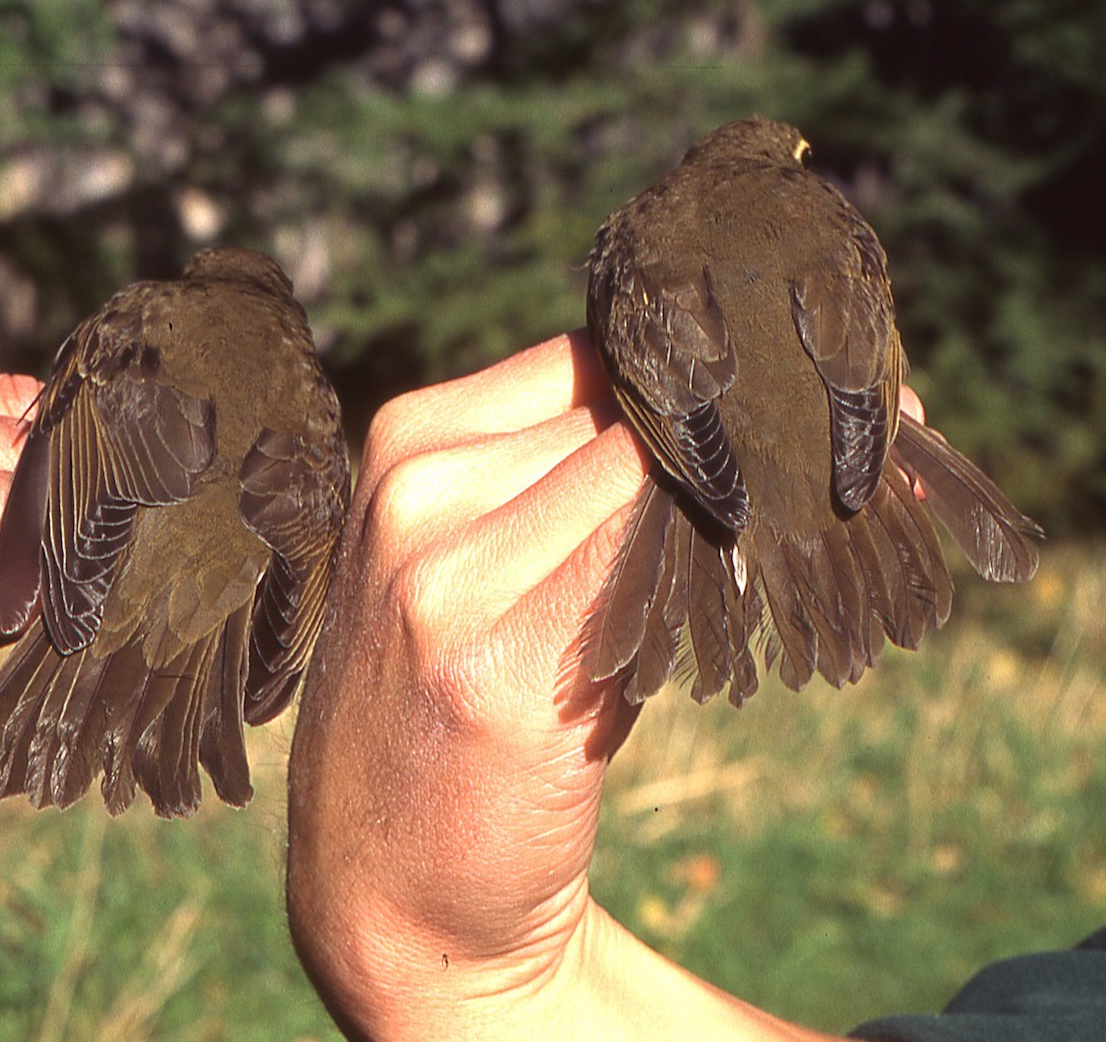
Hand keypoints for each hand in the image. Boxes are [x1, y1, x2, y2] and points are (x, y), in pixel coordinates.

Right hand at [284, 333, 834, 1040]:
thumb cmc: (460, 700)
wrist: (387, 882)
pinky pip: (647, 573)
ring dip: (749, 497)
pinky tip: (773, 580)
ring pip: (649, 482)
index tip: (795, 407)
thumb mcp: (478, 560)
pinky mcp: (492, 669)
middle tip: (855, 453)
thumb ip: (568, 476)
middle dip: (741, 434)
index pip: (587, 361)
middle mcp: (415, 492)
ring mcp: (440, 578)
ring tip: (823, 515)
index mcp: (407, 443)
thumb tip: (736, 411)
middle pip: (625, 414)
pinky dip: (723, 568)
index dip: (695, 384)